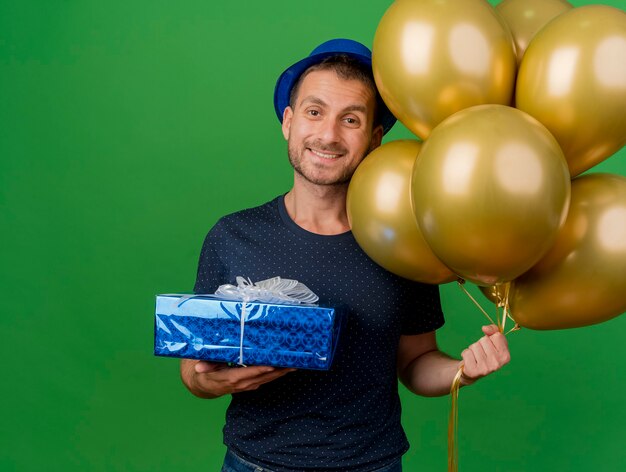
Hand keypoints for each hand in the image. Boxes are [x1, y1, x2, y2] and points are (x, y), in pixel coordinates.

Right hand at [180, 359, 295, 397]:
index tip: (272, 364)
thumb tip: (199, 366)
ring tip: (294, 364)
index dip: (260, 370)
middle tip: (292, 362)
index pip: (248, 374)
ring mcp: (247, 385)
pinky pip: (266, 379)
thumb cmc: (204, 372)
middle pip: (263, 377)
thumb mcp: (202, 367)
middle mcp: (241, 383)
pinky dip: (277, 374)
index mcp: (230, 378)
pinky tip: (286, 367)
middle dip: (278, 370)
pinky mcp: (250, 384)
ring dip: (281, 373)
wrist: (204, 386)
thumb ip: (205, 365)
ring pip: (267, 379)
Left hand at [460, 325, 509, 384]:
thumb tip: (485, 328)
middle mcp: (497, 363)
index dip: (491, 338)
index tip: (490, 346)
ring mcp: (485, 368)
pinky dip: (466, 355)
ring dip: (472, 349)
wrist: (473, 372)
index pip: (497, 336)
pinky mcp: (473, 371)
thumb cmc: (485, 354)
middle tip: (482, 353)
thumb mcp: (493, 341)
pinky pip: (466, 352)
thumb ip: (493, 331)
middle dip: (480, 343)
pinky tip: (470, 361)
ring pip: (474, 346)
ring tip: (476, 357)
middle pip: (484, 340)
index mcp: (505, 356)